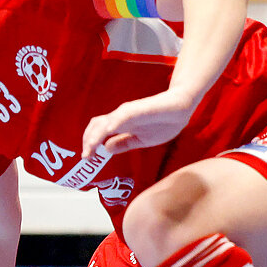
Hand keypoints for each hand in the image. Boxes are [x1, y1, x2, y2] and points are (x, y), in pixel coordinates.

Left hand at [80, 89, 198, 159]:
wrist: (181, 109)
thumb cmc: (163, 122)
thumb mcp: (140, 140)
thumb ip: (123, 143)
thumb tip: (106, 148)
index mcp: (120, 124)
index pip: (98, 131)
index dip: (90, 143)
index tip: (87, 158)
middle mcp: (120, 117)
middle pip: (97, 125)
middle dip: (88, 140)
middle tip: (85, 156)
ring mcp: (129, 111)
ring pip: (106, 121)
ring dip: (95, 135)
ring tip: (89, 147)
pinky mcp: (139, 108)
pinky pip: (124, 116)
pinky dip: (114, 123)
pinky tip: (108, 132)